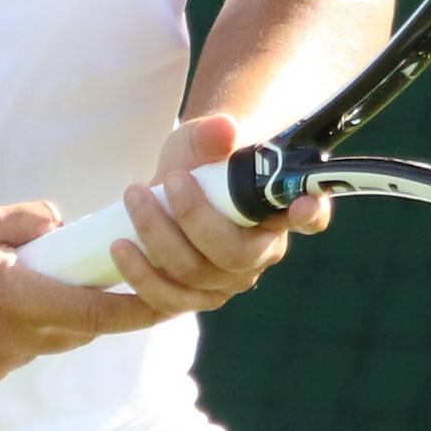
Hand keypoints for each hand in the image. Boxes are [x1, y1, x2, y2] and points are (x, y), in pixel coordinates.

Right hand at [0, 201, 158, 395]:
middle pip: (69, 333)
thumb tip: (62, 227)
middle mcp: (6, 344)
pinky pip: (2, 359)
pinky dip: (2, 336)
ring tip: (2, 284)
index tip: (165, 304)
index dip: (134, 312)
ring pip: (34, 346)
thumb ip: (31, 222)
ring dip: (36, 321)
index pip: (93, 315)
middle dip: (82, 307)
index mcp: (14, 300)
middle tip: (78, 273)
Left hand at [109, 114, 330, 314]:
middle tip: (170, 178)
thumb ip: (213, 134)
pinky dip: (143, 277)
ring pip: (197, 278)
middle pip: (234, 255)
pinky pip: (171, 301)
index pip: (309, 216)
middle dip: (195, 218)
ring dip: (159, 241)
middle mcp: (261, 252)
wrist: (182, 176)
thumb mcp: (206, 137)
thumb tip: (223, 129)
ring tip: (133, 198)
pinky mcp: (196, 295)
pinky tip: (119, 247)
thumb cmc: (205, 156)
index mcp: (278, 210)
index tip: (301, 205)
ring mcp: (229, 280)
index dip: (310, 214)